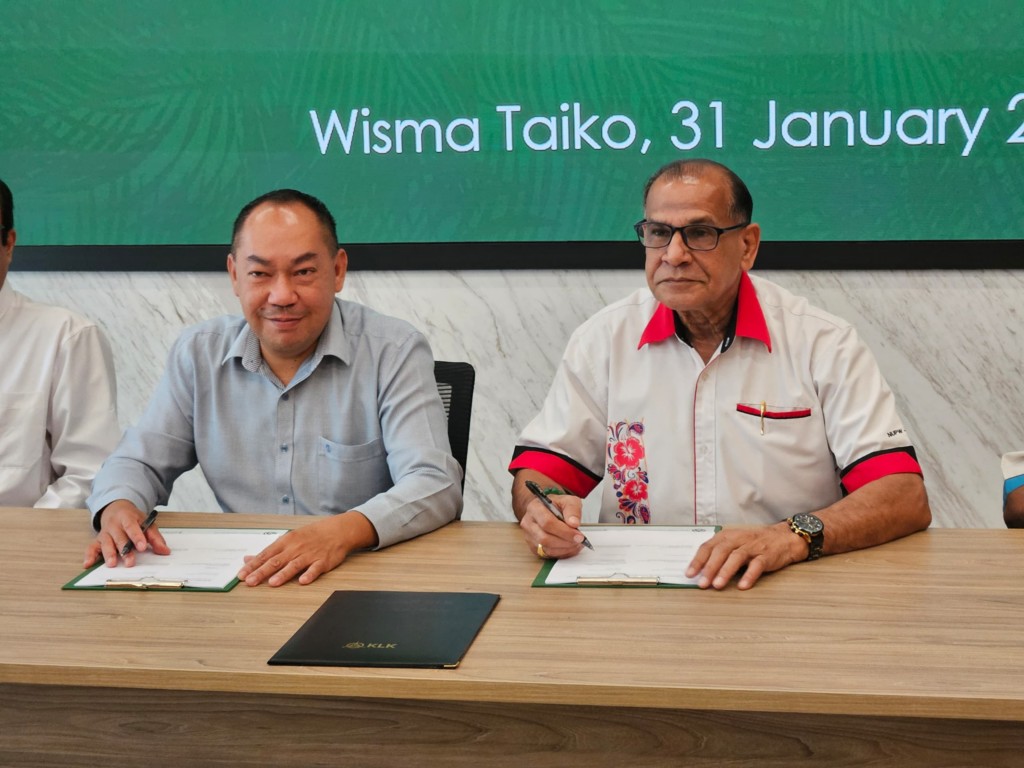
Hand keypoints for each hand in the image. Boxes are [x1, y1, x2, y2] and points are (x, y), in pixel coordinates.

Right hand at [83, 500, 169, 567]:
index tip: (143, 547)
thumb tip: (165, 551)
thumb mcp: (147, 523)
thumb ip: (155, 538)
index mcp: (127, 518)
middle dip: (125, 550)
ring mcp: (105, 533)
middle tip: (130, 562)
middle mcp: (114, 525)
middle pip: (119, 538)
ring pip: (105, 543)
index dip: (137, 537)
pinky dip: (89, 556)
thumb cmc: (133, 519)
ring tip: (112, 564)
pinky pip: (91, 548)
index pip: (132, 527)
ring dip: (108, 554)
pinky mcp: (97, 540)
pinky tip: (88, 564)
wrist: (117, 509)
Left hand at [237, 512, 377, 586]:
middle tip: (250, 581)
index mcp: (286, 542)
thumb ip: (269, 552)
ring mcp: (309, 555)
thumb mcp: (288, 539)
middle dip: (262, 572)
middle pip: (276, 561)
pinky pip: (315, 569)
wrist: (336, 530)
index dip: (253, 566)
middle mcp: (296, 548)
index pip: (266, 555)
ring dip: (283, 574)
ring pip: (294, 565)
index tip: (242, 575)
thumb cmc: (310, 536)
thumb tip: (248, 559)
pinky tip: (303, 581)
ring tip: (272, 583)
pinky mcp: (323, 561)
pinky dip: (309, 574)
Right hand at [518, 493, 585, 558]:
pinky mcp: (534, 547)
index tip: (579, 535)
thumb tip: (574, 523)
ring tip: (576, 543)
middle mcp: (528, 523)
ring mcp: (529, 537)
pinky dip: (562, 553)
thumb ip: (572, 510)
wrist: (546, 510)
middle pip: (545, 538)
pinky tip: (570, 547)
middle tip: (579, 540)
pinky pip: (548, 555)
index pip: (547, 523)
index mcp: (535, 508)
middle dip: (565, 542)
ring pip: (546, 549)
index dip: (564, 531)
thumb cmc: (556, 505)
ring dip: (565, 549)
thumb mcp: (568, 501)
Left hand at [685, 523, 806, 589]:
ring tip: (717, 585)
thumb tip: (701, 570)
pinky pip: (757, 566)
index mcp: (727, 536)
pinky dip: (749, 576)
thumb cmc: (754, 542)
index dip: (698, 561)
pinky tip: (742, 586)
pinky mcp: (766, 556)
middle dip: (709, 568)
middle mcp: (738, 539)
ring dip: (725, 572)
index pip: (708, 547)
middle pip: (720, 552)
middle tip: (702, 583)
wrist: (784, 538)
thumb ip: (719, 552)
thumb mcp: (734, 541)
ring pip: (736, 557)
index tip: (689, 574)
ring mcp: (753, 547)